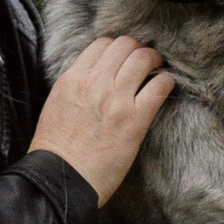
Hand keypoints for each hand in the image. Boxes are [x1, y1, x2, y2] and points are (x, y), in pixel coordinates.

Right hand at [32, 33, 176, 203]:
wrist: (61, 179)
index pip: (101, 44)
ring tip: (157, 67)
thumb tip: (94, 77)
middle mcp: (94, 83)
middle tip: (144, 58)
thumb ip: (75, 86)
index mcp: (72, 79)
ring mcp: (116, 99)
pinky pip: (159, 87)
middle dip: (137, 48)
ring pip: (143, 58)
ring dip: (154, 59)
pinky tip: (166, 85)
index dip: (117, 46)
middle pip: (125, 45)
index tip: (124, 56)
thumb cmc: (57, 150)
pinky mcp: (134, 120)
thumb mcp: (57, 105)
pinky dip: (166, 81)